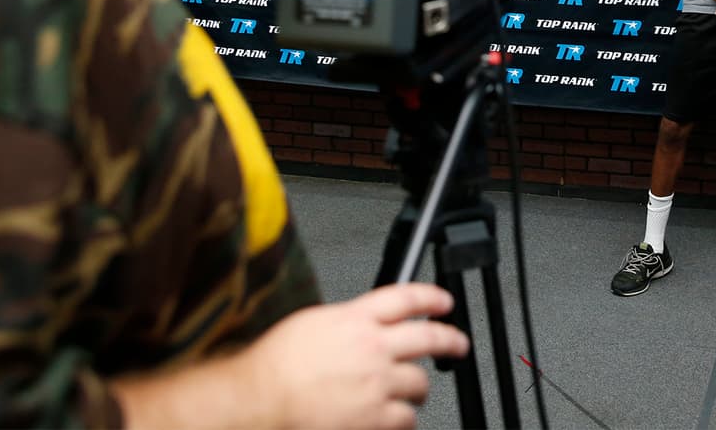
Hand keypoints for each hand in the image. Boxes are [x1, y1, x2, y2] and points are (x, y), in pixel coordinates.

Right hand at [253, 283, 469, 429]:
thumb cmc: (273, 366)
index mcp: (356, 318)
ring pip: (419, 382)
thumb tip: (364, 325)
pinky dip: (403, 421)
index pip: (407, 298)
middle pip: (428, 337)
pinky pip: (405, 419)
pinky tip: (395, 420)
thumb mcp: (313, 323)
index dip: (432, 297)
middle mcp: (372, 347)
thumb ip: (348, 322)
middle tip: (458, 344)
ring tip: (414, 393)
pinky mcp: (374, 418)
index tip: (444, 302)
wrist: (257, 400)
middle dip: (450, 340)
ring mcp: (377, 383)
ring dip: (417, 389)